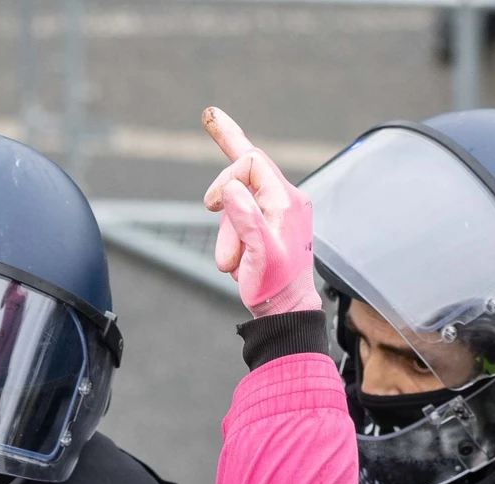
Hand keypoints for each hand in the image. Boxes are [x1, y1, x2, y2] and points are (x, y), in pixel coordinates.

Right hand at [201, 108, 318, 319]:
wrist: (285, 311)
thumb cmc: (275, 286)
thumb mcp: (260, 253)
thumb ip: (247, 217)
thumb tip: (230, 187)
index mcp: (286, 201)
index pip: (252, 162)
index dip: (226, 177)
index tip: (210, 204)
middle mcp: (285, 201)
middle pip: (244, 178)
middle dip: (224, 204)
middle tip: (208, 206)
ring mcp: (277, 213)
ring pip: (237, 205)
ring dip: (227, 235)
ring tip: (232, 263)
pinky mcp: (269, 225)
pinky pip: (241, 219)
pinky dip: (233, 239)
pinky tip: (239, 261)